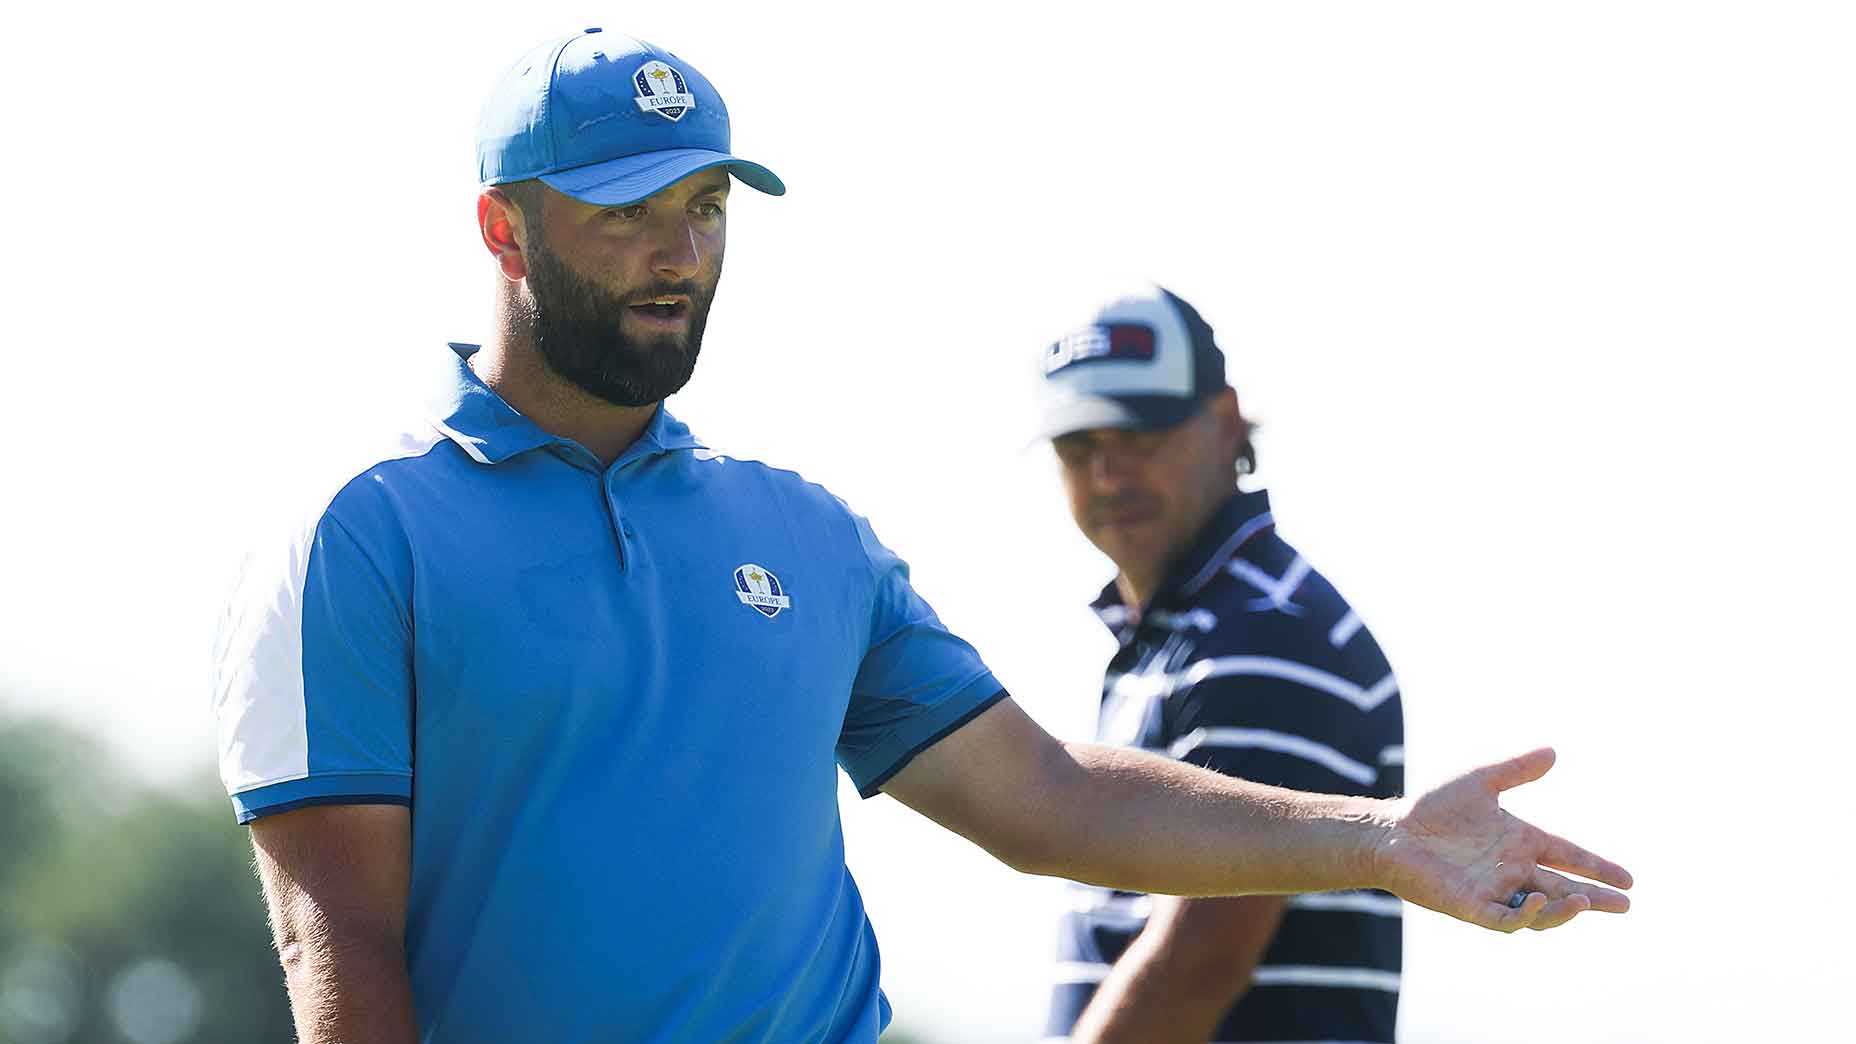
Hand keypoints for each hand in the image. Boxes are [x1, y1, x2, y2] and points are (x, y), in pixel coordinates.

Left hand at [1373, 747, 1632, 931]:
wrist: (1391, 830)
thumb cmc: (1432, 808)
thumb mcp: (1480, 782)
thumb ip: (1515, 769)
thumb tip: (1553, 751)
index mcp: (1521, 842)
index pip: (1569, 857)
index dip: (1598, 867)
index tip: (1629, 878)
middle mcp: (1514, 870)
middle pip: (1565, 889)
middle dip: (1596, 899)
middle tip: (1625, 905)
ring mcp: (1495, 891)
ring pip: (1541, 911)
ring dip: (1564, 910)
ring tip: (1584, 901)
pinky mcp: (1473, 906)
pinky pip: (1506, 919)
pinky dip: (1527, 914)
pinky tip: (1539, 900)